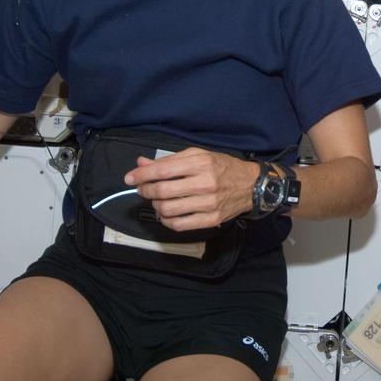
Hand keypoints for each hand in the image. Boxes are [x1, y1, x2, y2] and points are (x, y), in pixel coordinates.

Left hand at [122, 149, 258, 231]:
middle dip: (145, 190)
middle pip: (162, 191)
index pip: (163, 170)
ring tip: (156, 200)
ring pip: (168, 209)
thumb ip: (169, 160)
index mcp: (201, 163)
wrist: (251, 185)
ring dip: (155, 205)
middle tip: (142, 189)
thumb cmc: (222, 167)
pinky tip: (166, 213)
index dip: (141, 175)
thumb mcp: (198, 156)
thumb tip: (141, 163)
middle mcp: (205, 182)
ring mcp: (209, 203)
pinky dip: (166, 220)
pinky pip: (179, 225)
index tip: (129, 178)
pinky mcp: (211, 219)